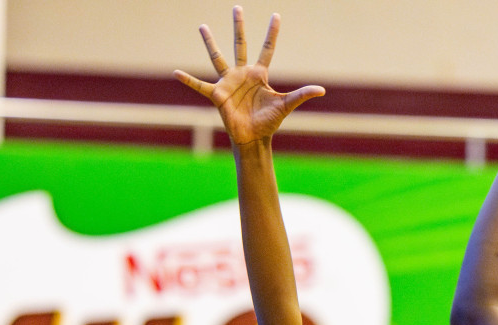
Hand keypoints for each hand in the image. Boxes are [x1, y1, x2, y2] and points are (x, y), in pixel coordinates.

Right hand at [174, 7, 324, 146]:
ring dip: (210, 43)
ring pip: (217, 57)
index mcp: (259, 74)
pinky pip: (200, 86)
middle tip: (237, 7)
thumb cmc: (269, 121)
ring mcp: (228, 82)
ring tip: (202, 26)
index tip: (276, 15)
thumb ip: (302, 94)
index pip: (267, 48)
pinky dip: (188, 80)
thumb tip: (322, 90)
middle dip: (239, 26)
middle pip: (240, 44)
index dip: (272, 33)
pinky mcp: (217, 95)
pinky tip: (176, 73)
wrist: (253, 138)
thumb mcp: (286, 105)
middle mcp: (242, 74)